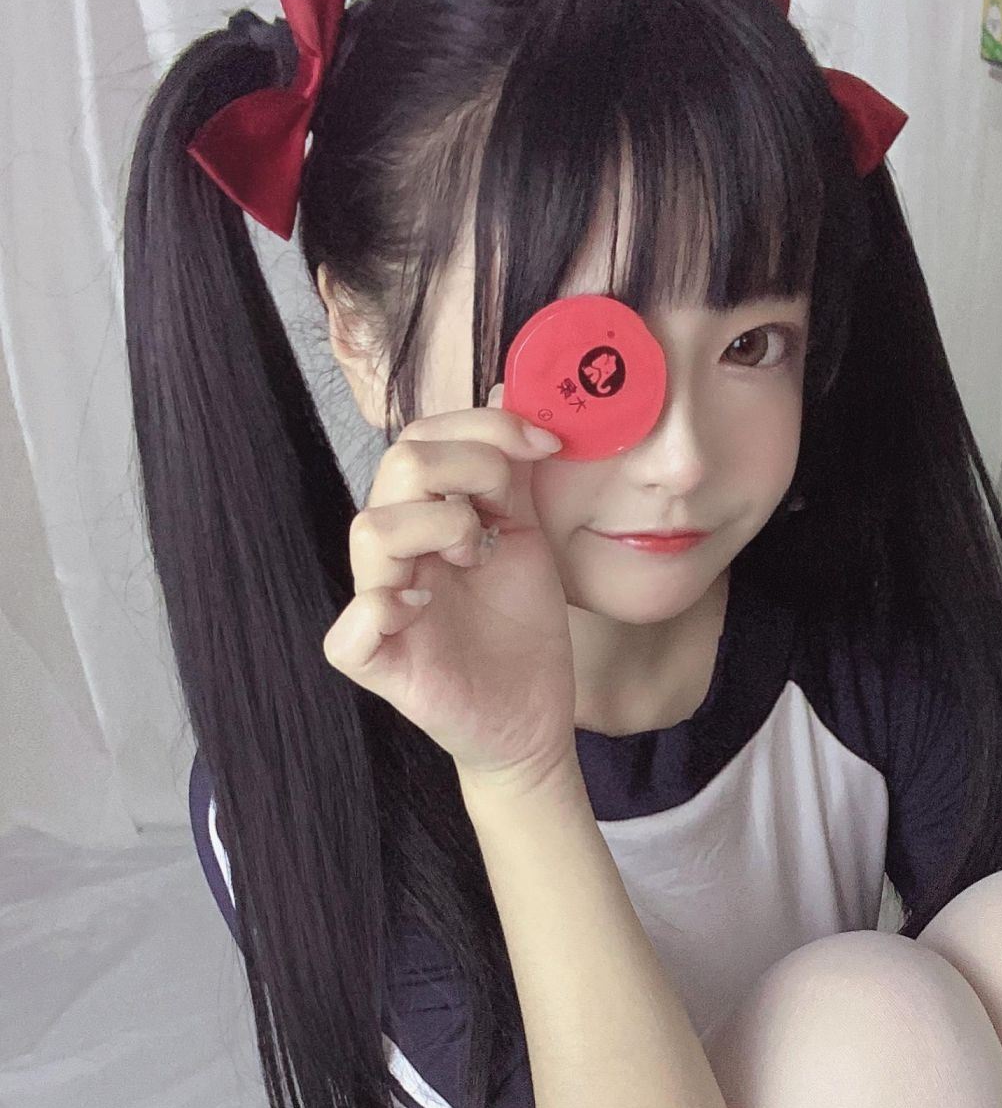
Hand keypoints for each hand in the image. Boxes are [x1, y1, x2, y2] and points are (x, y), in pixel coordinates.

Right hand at [321, 384, 574, 782]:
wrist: (535, 717)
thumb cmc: (521, 630)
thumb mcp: (528, 537)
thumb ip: (511, 474)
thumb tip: (506, 390)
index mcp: (425, 517)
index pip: (424, 439)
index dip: (483, 427)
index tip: (546, 444)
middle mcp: (396, 554)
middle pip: (396, 468)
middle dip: (466, 468)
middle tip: (505, 515)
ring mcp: (380, 606)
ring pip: (369, 531)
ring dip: (436, 526)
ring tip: (474, 558)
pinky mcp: (378, 663)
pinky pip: (350, 629)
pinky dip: (383, 608)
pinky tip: (425, 606)